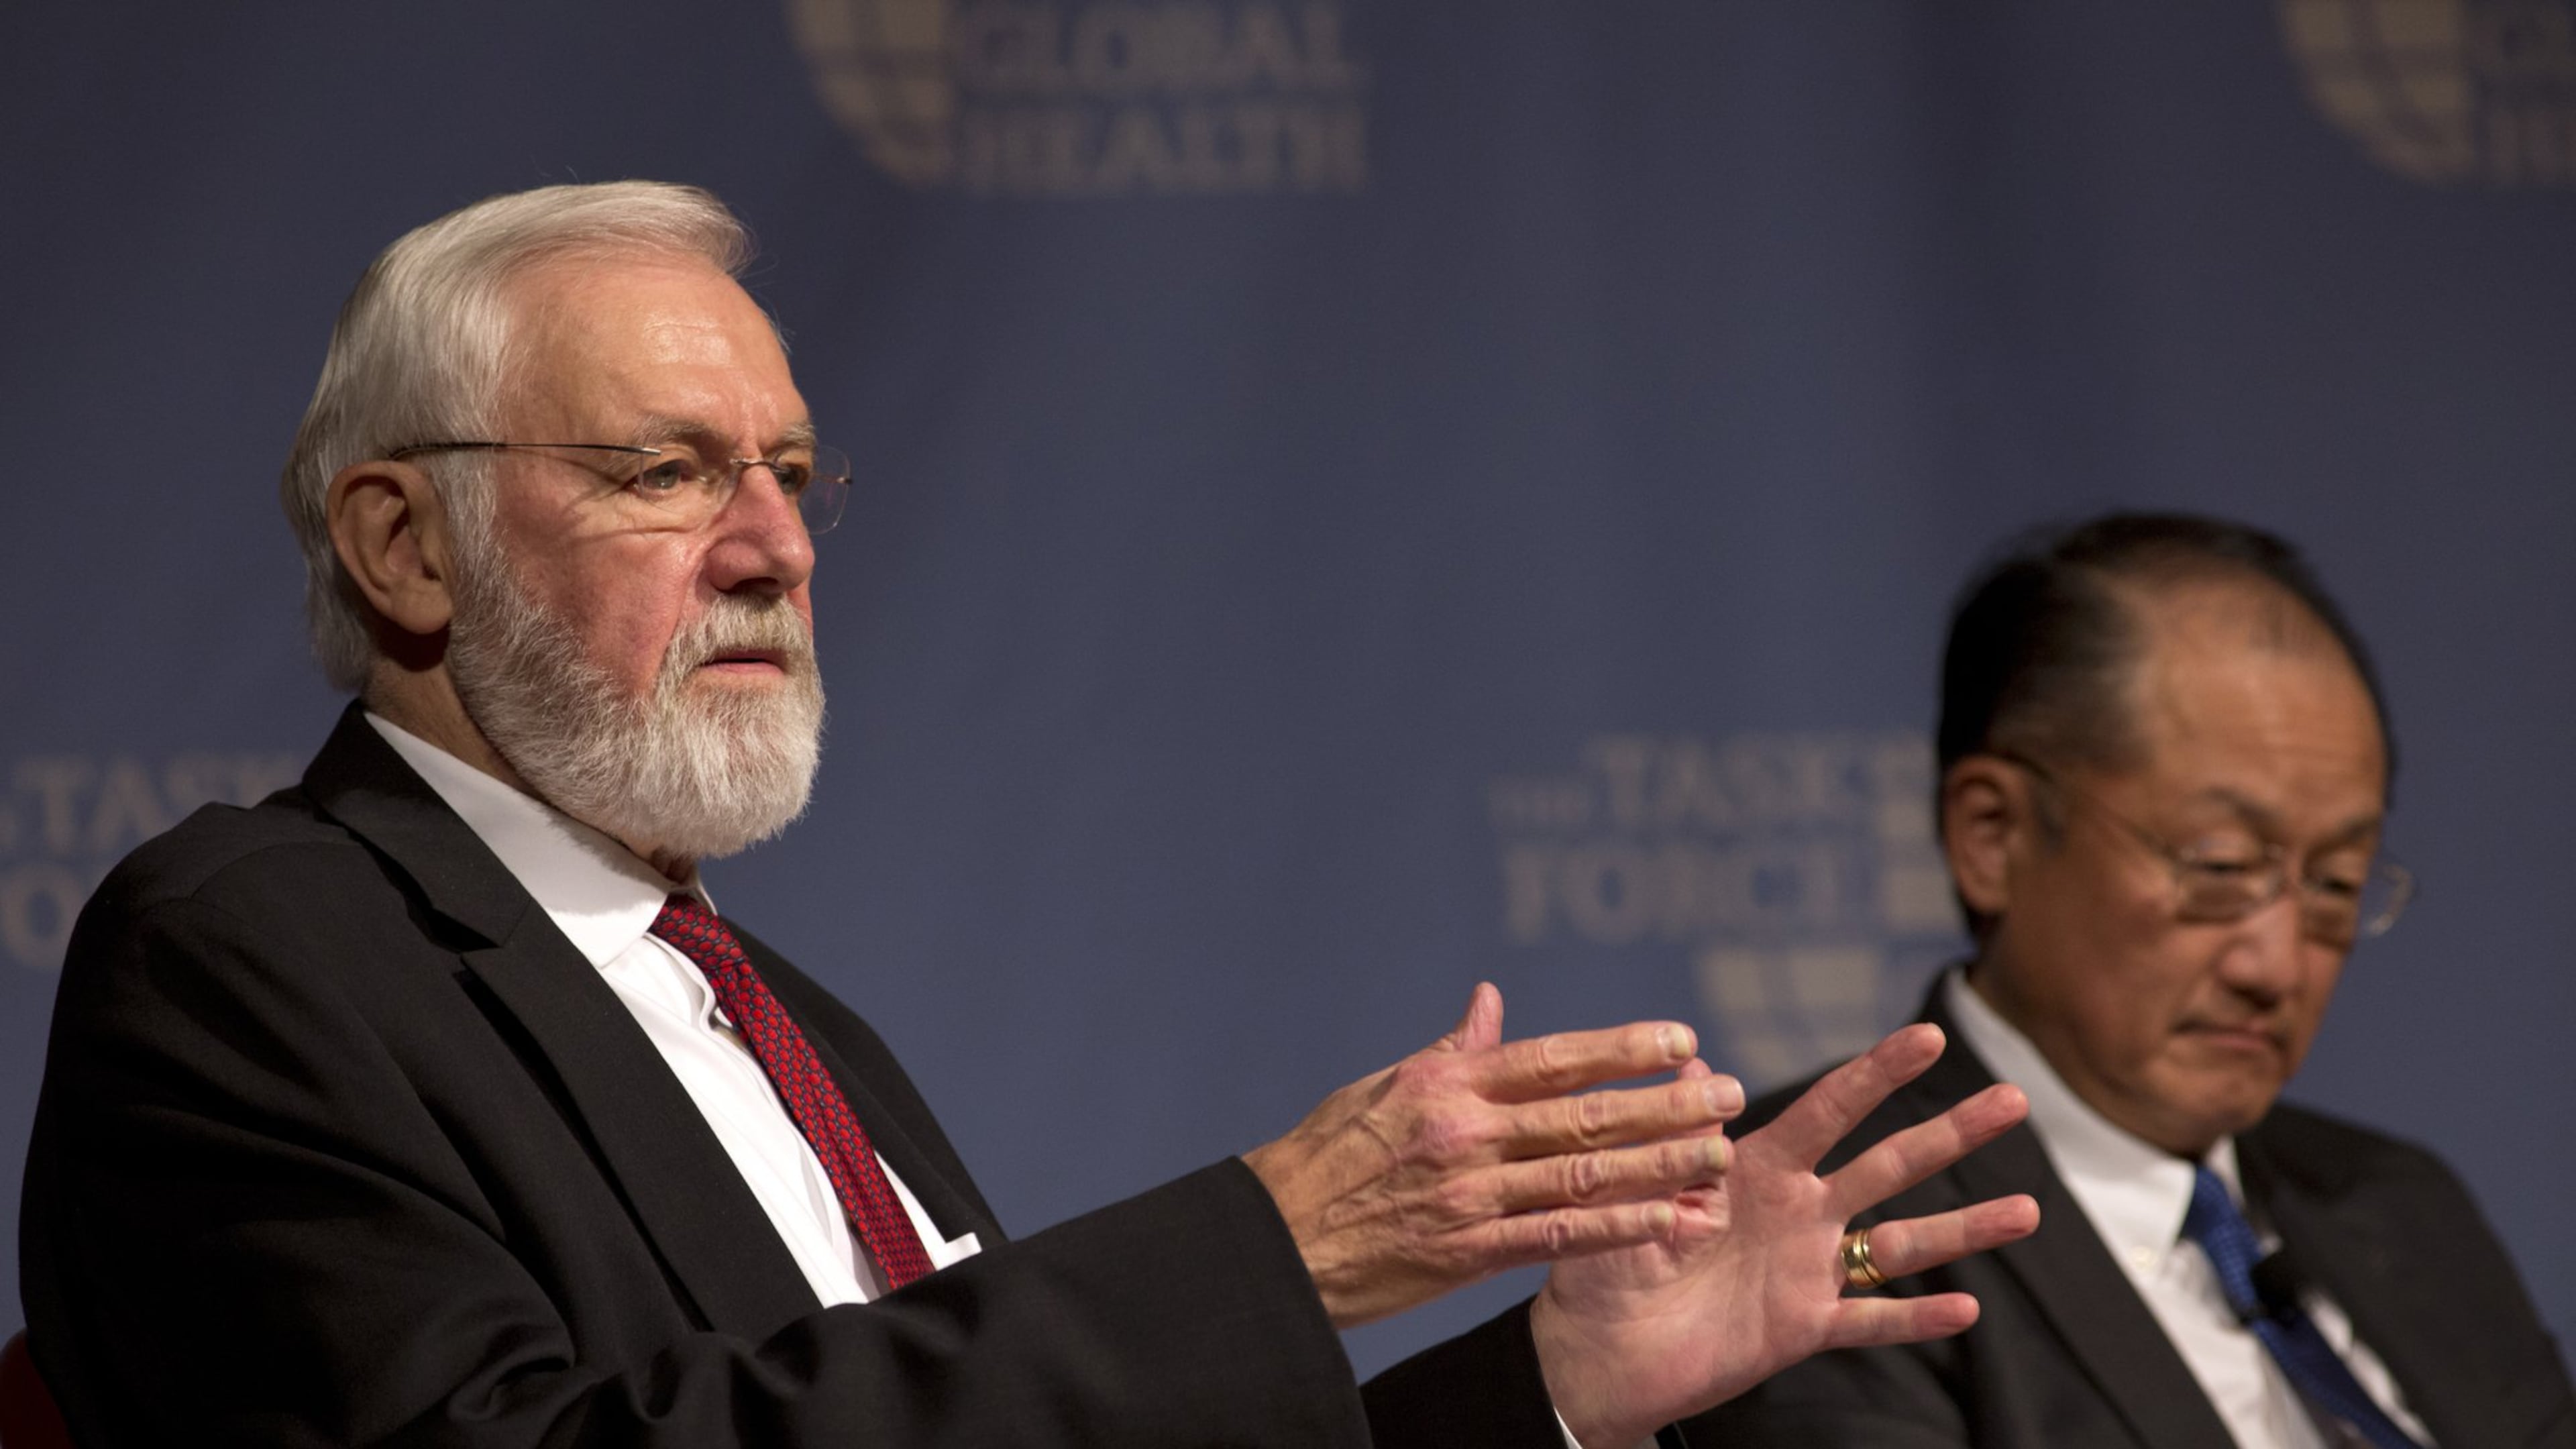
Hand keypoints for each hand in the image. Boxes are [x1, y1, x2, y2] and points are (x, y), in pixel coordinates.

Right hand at [1242, 983, 1746, 1328]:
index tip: (1681, 1037)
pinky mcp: (1465, 1251)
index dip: (1622, 1046)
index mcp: (1448, 1082)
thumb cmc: (1325, 1155)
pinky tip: (1665, 1219)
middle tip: (1728, 1093)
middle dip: (1665, 1102)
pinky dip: (1613, 1227)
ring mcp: (1468, 1192)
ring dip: (1657, 1165)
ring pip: (1581, 1174)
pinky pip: (1554, 1236)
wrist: (1274, 1238)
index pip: (1553, 1057)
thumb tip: (1489, 998)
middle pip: (1583, 1113)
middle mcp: (1464, 1131)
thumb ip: (1451, 1049)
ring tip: (1717, 1155)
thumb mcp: (1383, 1087)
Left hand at [1528, 1024, 2038, 1447]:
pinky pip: (1869, 1322)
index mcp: (1758, 1167)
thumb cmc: (1603, 1258)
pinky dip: (1915, 1319)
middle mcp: (1797, 1211)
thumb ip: (1671, 1132)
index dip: (1878, 1073)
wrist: (1594, 1348)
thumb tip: (1692, 1061)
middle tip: (2014, 1099)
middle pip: (1888, 1162)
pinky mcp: (1803, 1327)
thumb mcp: (1631, 1185)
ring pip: (1901, 1242)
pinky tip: (1966, 1309)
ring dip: (1963, 1228)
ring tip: (2027, 1210)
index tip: (1929, 1035)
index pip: (1829, 1108)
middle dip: (1949, 1130)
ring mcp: (1808, 1269)